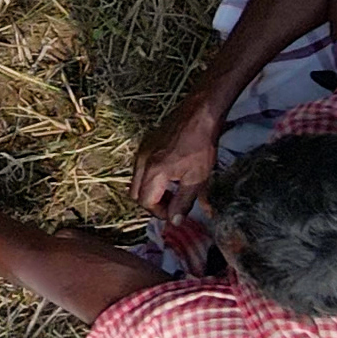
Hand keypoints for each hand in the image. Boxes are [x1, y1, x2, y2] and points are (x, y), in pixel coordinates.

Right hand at [131, 99, 219, 221]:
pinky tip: (170, 175)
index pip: (145, 203)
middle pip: (135, 194)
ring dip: (150, 192)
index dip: (160, 213)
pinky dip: (150, 179)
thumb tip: (175, 221)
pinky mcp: (144, 145)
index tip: (175, 213)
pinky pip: (140, 169)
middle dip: (151, 204)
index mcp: (153, 172)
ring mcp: (141, 152)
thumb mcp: (197, 179)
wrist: (199, 115)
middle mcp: (142, 162)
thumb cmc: (200, 147)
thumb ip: (183, 203)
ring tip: (172, 191)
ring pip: (136, 182)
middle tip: (171, 205)